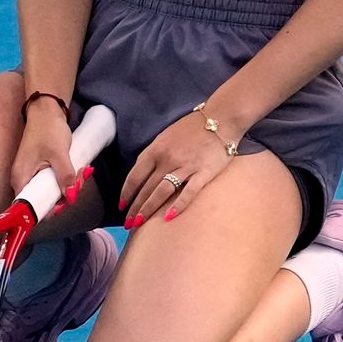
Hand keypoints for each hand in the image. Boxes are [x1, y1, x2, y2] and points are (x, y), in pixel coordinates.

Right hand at [10, 102, 89, 208]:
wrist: (46, 111)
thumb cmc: (47, 130)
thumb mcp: (59, 154)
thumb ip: (65, 176)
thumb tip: (71, 197)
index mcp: (21, 179)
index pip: (30, 207)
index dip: (48, 210)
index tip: (65, 203)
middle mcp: (23, 180)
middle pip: (42, 201)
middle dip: (64, 196)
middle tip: (79, 183)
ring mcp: (31, 175)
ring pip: (50, 192)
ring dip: (68, 187)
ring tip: (81, 173)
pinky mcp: (39, 170)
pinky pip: (52, 182)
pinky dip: (65, 180)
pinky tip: (77, 171)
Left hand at [120, 110, 236, 227]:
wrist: (221, 118)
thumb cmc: (192, 127)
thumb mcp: (166, 136)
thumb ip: (155, 154)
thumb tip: (143, 173)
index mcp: (156, 149)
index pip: (135, 175)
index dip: (127, 192)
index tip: (121, 205)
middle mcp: (168, 159)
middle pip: (146, 187)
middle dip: (135, 207)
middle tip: (128, 223)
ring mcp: (185, 166)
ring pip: (162, 192)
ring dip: (149, 208)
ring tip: (140, 223)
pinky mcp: (203, 173)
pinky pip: (188, 192)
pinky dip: (178, 205)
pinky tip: (169, 217)